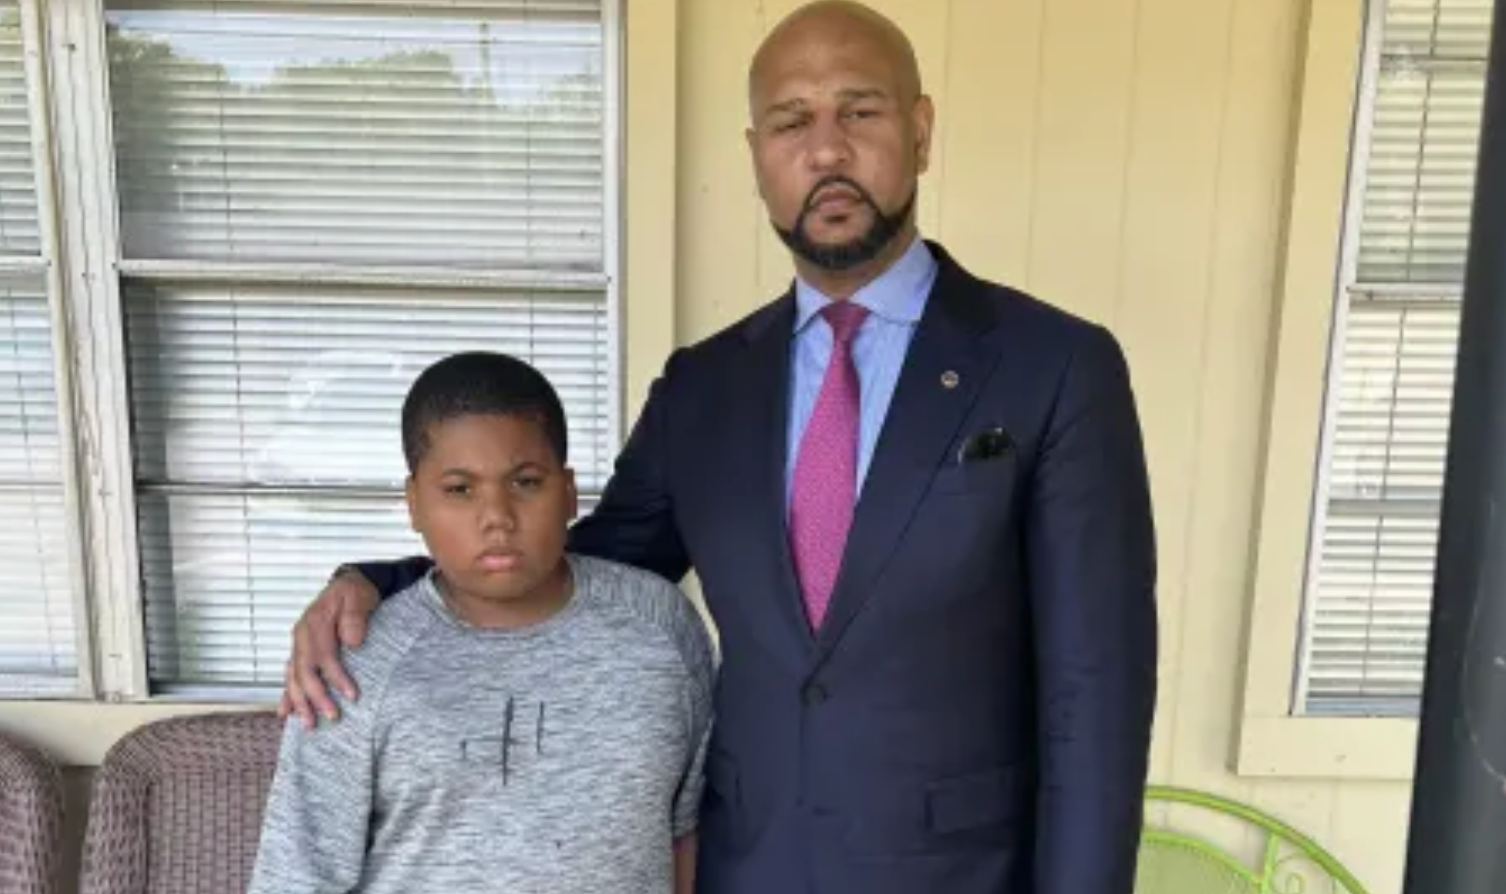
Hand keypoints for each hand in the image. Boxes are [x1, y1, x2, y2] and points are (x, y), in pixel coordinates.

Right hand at [278, 569, 378, 728]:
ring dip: (299, 702)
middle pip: (304, 672)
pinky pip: (291, 675)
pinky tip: (285, 712)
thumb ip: (354, 617)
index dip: (336, 678)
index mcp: (314, 623)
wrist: (351, 583)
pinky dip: (288, 694)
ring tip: (308, 724)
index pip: (323, 656)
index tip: (352, 695)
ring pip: (293, 677)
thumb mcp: (359, 597)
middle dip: (315, 697)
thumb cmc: (356, 592)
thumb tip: (352, 641)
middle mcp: (301, 635)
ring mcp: (299, 644)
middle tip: (331, 717)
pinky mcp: (301, 650)